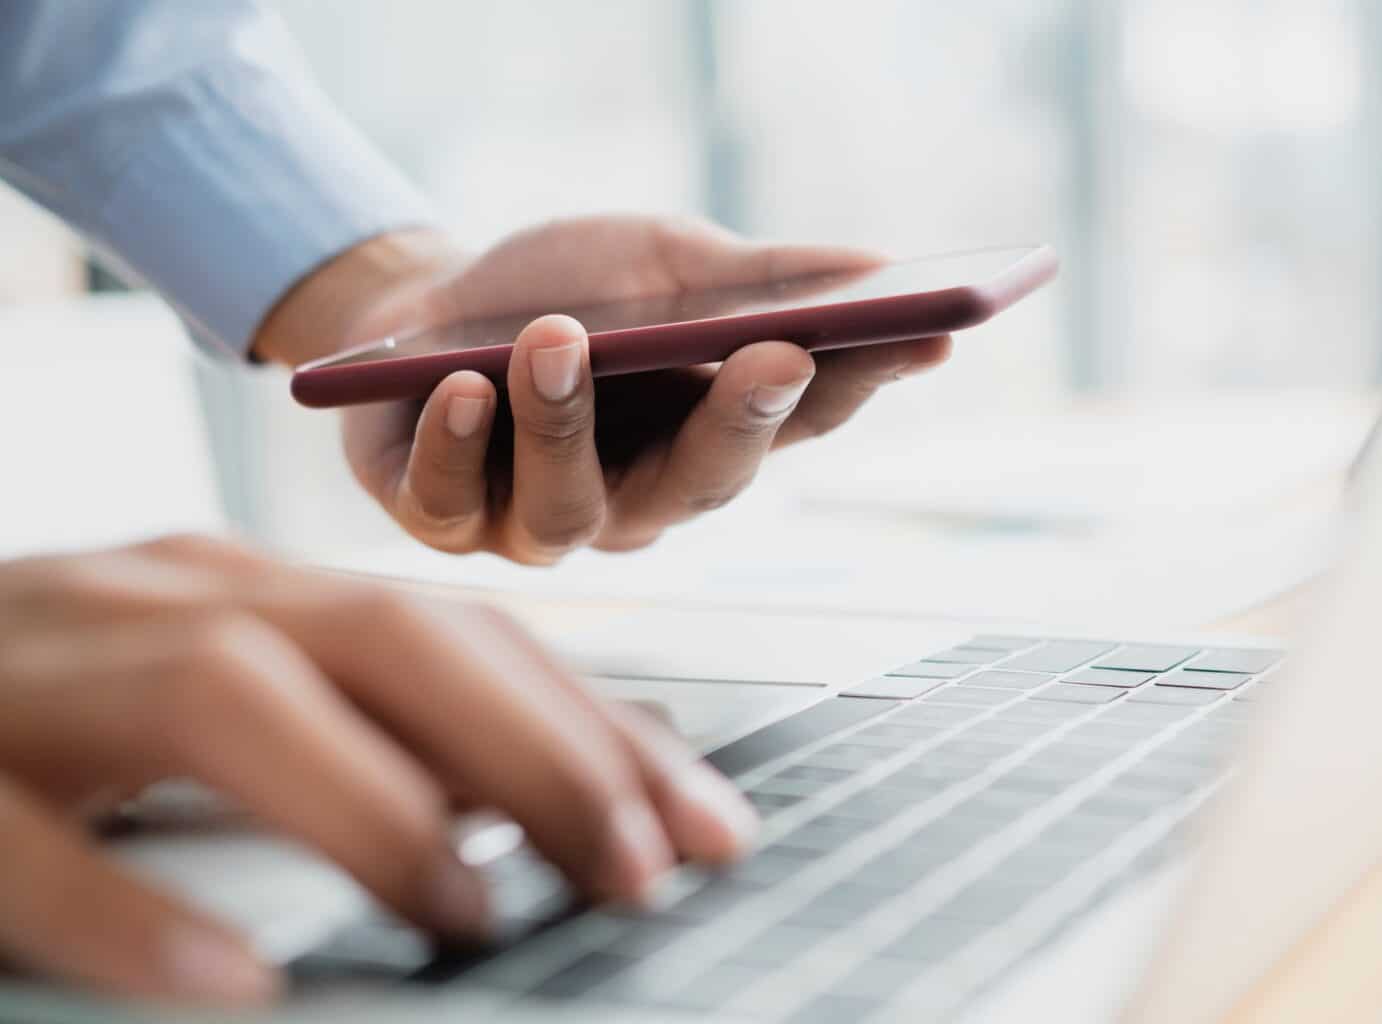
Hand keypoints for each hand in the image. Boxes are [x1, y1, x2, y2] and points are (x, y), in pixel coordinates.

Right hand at [0, 534, 755, 1004]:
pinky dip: (137, 916)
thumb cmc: (60, 709)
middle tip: (643, 872)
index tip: (712, 822)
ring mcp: (43, 673)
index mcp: (253, 592)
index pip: (464, 636)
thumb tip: (552, 795)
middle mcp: (168, 600)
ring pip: (226, 697)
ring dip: (373, 806)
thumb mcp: (233, 692)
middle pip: (386, 637)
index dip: (600, 724)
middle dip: (538, 751)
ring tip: (474, 912)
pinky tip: (240, 984)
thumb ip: (376, 729)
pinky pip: (28, 843)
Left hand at [254, 216, 951, 561]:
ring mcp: (541, 521)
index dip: (863, 384)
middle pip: (703, 485)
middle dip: (741, 424)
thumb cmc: (561, 288)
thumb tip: (881, 265)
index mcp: (705, 437)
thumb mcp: (662, 262)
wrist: (424, 306)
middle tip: (778, 355)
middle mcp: (637, 499)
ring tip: (556, 339)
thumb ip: (757, 277)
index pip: (800, 424)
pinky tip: (462, 387)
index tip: (926, 333)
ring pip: (570, 508)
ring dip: (565, 422)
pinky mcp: (442, 520)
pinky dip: (457, 445)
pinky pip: (451, 505)